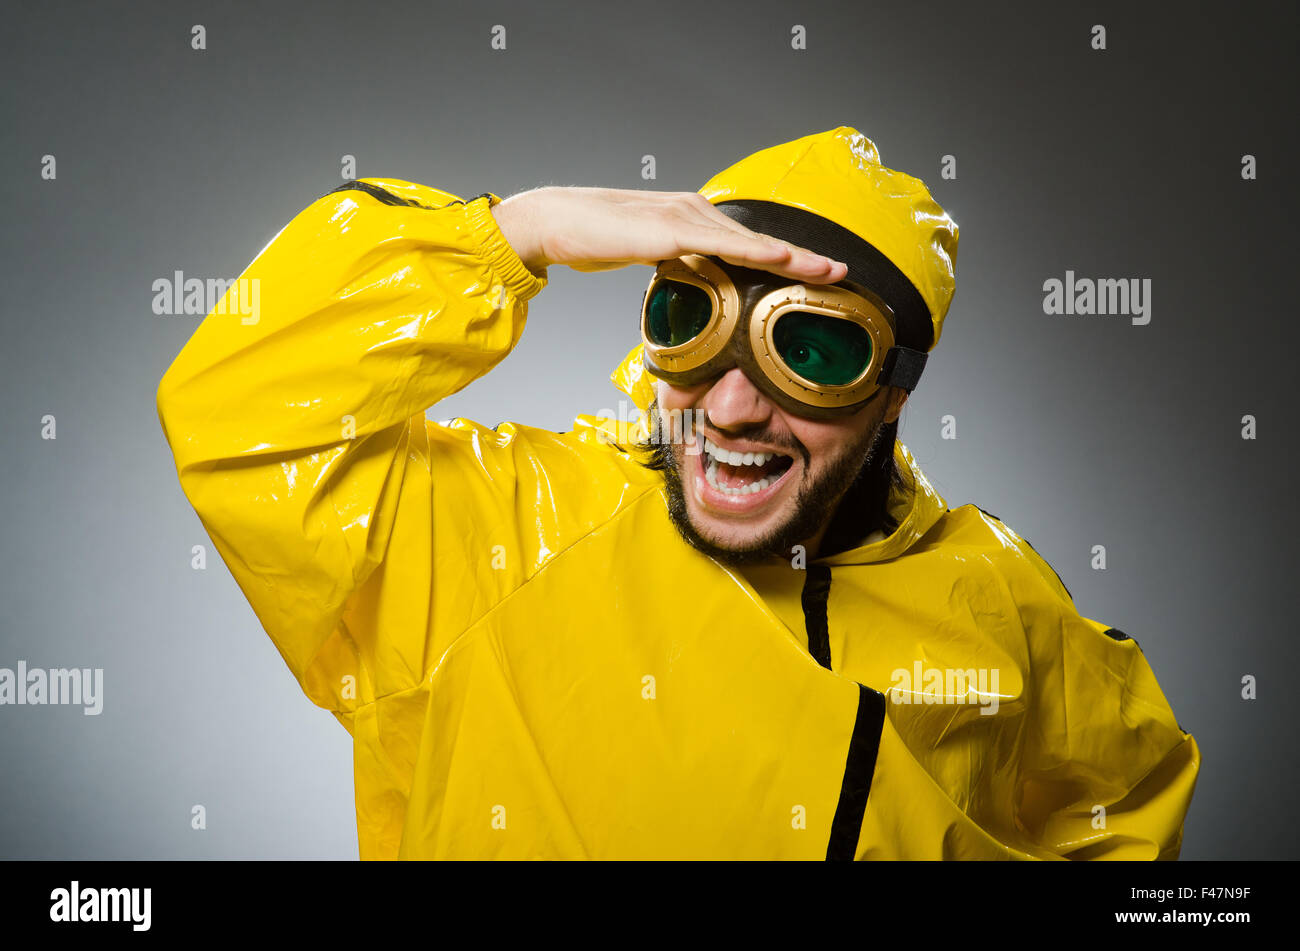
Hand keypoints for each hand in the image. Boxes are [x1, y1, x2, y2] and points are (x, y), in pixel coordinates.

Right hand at [490, 186, 847, 283]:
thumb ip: (674, 267)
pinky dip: (758, 253)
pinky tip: (783, 261)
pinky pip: (724, 245)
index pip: (748, 244)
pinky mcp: (671, 229)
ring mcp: (686, 217)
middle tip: (842, 275)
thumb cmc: (595, 238)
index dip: (786, 260)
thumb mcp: (646, 257)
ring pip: (751, 242)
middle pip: (760, 241)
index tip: (818, 276)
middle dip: (804, 260)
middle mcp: (696, 212)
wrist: (557, 222)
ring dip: (793, 257)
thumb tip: (694, 289)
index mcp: (693, 219)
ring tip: (828, 273)